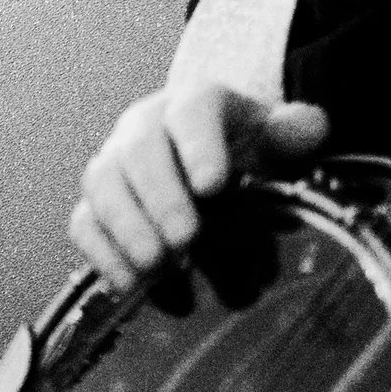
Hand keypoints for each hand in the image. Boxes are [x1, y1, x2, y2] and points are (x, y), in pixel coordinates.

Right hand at [70, 84, 328, 289]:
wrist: (215, 170)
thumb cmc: (251, 155)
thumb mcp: (283, 142)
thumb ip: (297, 132)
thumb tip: (305, 128)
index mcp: (195, 105)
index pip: (192, 113)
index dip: (198, 147)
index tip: (214, 185)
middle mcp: (146, 127)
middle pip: (139, 150)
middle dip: (160, 197)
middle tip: (185, 238)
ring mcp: (115, 166)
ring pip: (103, 185)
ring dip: (127, 228)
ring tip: (156, 266)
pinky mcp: (97, 207)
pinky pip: (85, 225)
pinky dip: (104, 255)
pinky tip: (133, 286)